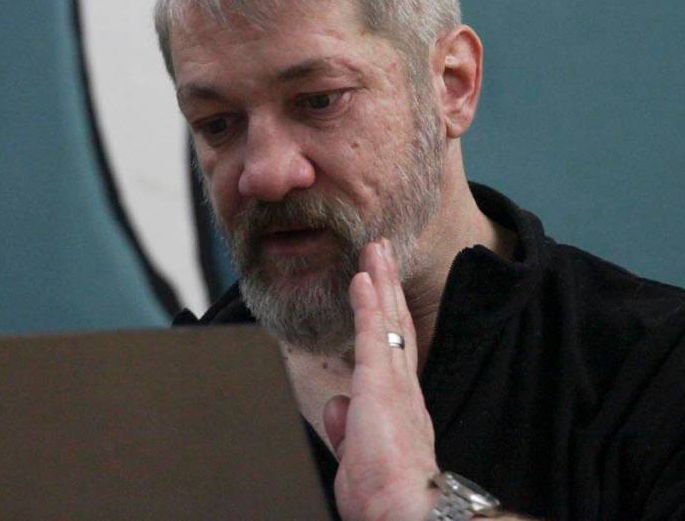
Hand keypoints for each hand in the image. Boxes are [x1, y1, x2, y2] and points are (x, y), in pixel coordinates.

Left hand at [323, 239, 438, 520]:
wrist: (402, 514)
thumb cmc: (384, 498)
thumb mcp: (357, 456)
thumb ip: (349, 428)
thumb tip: (339, 406)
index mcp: (400, 408)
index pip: (392, 352)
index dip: (387, 319)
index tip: (379, 291)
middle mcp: (404, 390)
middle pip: (395, 326)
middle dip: (387, 289)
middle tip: (381, 255)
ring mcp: (394, 385)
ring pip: (387, 321)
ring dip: (380, 282)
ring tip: (375, 250)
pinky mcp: (382, 385)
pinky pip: (372, 334)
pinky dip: (367, 303)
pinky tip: (363, 277)